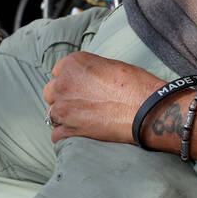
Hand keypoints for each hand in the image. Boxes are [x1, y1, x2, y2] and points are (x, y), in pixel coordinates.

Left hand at [42, 51, 164, 143]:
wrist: (145, 108)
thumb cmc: (135, 84)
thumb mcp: (110, 65)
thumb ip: (89, 70)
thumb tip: (85, 79)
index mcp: (74, 63)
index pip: (58, 71)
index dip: (69, 79)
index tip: (78, 86)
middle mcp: (64, 83)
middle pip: (50, 91)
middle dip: (62, 97)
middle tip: (80, 102)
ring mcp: (64, 107)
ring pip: (50, 113)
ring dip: (62, 116)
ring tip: (80, 118)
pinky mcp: (68, 129)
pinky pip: (56, 134)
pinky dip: (65, 134)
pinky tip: (79, 132)